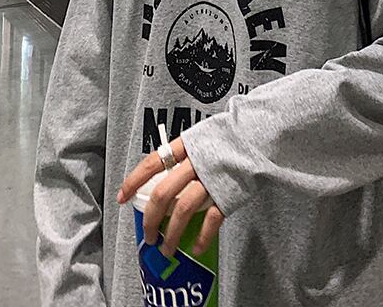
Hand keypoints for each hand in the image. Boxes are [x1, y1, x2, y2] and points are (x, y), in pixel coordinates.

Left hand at [117, 138, 224, 257]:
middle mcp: (196, 163)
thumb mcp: (203, 134)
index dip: (134, 180)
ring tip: (166, 250)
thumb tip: (166, 170)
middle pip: (164, 194)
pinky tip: (197, 248)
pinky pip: (211, 220)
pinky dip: (202, 237)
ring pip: (183, 211)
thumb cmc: (231, 134)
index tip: (121, 197)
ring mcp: (212, 179)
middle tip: (148, 236)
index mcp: (187, 145)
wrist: (261, 133)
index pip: (152, 162)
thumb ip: (187, 152)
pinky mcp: (229, 193)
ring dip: (171, 234)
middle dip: (151, 219)